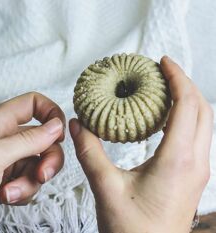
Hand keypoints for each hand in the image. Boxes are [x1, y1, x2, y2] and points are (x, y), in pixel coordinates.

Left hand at [0, 92, 65, 232]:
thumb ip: (27, 140)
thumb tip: (56, 126)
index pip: (33, 103)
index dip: (51, 114)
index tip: (59, 134)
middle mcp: (3, 138)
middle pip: (43, 138)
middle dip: (47, 158)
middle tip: (43, 174)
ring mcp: (6, 159)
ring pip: (38, 164)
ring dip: (30, 181)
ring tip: (10, 191)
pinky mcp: (6, 179)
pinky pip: (29, 181)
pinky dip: (22, 192)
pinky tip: (6, 197)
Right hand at [69, 56, 213, 232]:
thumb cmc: (133, 231)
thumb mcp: (106, 187)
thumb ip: (89, 152)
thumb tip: (77, 124)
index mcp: (177, 161)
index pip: (188, 105)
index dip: (177, 78)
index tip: (162, 61)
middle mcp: (194, 163)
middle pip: (203, 109)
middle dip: (185, 84)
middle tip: (161, 71)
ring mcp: (197, 171)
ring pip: (204, 123)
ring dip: (187, 101)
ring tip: (162, 90)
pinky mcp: (192, 177)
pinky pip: (197, 137)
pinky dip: (185, 118)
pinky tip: (163, 120)